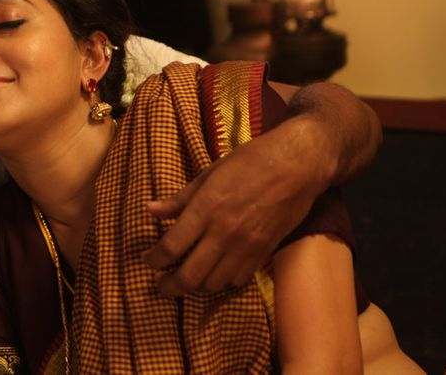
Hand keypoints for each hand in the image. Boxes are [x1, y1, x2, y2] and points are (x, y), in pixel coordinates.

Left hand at [141, 116, 329, 295]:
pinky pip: (238, 279)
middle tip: (161, 285)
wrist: (297, 165)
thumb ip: (180, 198)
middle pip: (190, 275)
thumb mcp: (209, 173)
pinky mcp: (264, 252)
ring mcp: (245, 246)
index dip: (155, 260)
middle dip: (170, 285)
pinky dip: (223, 281)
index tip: (148, 261)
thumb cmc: (251, 161)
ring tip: (187, 279)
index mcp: (206, 209)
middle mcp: (223, 233)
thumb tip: (151, 209)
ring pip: (213, 283)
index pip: (172, 246)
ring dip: (196, 285)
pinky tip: (216, 272)